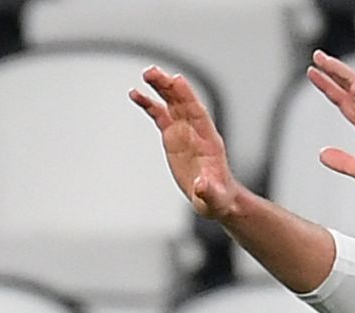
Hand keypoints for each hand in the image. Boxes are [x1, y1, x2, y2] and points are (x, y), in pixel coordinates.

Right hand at [130, 67, 243, 219]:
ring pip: (171, 104)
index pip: (197, 114)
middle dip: (169, 87)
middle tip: (153, 72)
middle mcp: (196, 131)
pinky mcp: (173, 137)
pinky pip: (160, 116)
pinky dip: (149, 104)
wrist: (215, 198)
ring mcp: (184, 132)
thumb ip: (207, 191)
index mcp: (208, 141)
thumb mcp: (213, 198)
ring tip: (146, 74)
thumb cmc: (217, 198)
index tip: (177, 81)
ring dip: (160, 88)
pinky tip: (136, 94)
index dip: (187, 97)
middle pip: (182, 103)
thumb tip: (200, 185)